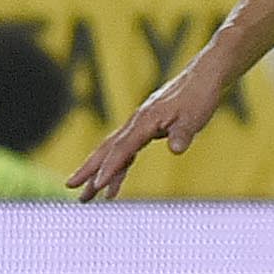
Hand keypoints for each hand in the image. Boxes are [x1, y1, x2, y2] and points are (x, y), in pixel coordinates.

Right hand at [70, 56, 232, 199]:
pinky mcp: (145, 128)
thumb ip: (182, 134)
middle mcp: (135, 123)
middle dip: (88, 171)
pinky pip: (126, 151)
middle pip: (106, 150)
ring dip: (100, 173)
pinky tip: (114, 183)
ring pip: (113, 152)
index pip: (122, 148)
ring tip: (87, 195)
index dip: (110, 168)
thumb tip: (176, 150)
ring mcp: (139, 126)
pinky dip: (119, 167)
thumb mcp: (194, 117)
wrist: (202, 78)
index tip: (97, 185)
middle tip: (71, 189)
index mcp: (144, 121)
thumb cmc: (199, 97)